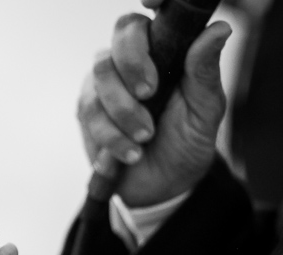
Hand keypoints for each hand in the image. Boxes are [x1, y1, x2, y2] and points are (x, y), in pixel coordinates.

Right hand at [78, 11, 231, 205]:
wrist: (160, 185)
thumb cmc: (186, 142)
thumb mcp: (205, 110)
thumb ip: (205, 72)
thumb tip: (219, 29)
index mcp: (162, 51)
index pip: (145, 18)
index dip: (149, 2)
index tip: (152, 4)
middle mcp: (129, 60)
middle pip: (119, 40)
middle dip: (132, 67)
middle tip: (149, 95)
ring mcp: (104, 84)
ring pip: (99, 79)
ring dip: (123, 114)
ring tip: (144, 139)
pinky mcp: (87, 111)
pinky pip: (89, 113)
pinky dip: (111, 137)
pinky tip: (129, 153)